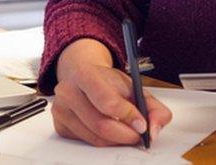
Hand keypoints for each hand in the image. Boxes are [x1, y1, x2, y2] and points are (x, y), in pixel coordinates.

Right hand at [52, 40, 172, 145]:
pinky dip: (104, 141)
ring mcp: (61, 110)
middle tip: (138, 135)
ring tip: (126, 131)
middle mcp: (68, 91)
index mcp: (85, 74)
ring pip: (95, 138)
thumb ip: (153, 107)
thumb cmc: (107, 82)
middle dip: (125, 134)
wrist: (82, 76)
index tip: (142, 124)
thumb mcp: (133, 86)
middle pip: (100, 124)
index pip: (106, 101)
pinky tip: (109, 129)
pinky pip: (87, 143)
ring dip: (116, 140)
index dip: (128, 116)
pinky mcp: (60, 127)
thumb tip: (154, 129)